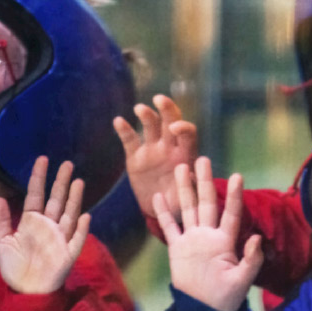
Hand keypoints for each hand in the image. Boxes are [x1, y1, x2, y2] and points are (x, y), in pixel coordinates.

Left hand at [0, 157, 89, 294]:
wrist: (25, 291)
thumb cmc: (15, 267)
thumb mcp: (3, 242)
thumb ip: (1, 221)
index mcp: (32, 221)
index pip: (36, 194)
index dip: (39, 178)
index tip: (43, 159)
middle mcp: (49, 225)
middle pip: (57, 200)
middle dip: (61, 182)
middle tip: (68, 163)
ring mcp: (60, 238)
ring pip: (69, 214)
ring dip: (74, 199)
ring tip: (78, 181)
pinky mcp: (68, 253)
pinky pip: (77, 239)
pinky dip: (82, 229)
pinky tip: (86, 216)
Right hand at [114, 94, 197, 217]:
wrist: (160, 211)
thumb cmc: (181, 203)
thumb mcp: (189, 197)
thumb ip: (191, 185)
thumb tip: (193, 173)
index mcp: (186, 155)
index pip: (188, 134)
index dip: (183, 127)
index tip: (175, 129)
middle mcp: (170, 147)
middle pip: (170, 122)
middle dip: (167, 109)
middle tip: (160, 99)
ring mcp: (152, 150)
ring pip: (150, 126)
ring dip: (147, 115)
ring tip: (140, 108)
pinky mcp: (135, 157)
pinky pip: (130, 140)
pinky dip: (124, 130)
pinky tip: (119, 121)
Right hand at [157, 157, 262, 310]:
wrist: (204, 310)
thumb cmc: (226, 297)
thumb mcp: (241, 280)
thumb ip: (250, 260)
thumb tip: (257, 238)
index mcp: (225, 240)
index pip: (230, 213)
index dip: (234, 195)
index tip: (238, 175)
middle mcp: (208, 234)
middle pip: (206, 202)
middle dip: (204, 181)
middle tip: (203, 159)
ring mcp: (192, 239)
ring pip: (188, 209)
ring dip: (184, 189)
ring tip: (182, 167)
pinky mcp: (177, 248)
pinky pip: (170, 227)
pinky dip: (164, 212)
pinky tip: (159, 195)